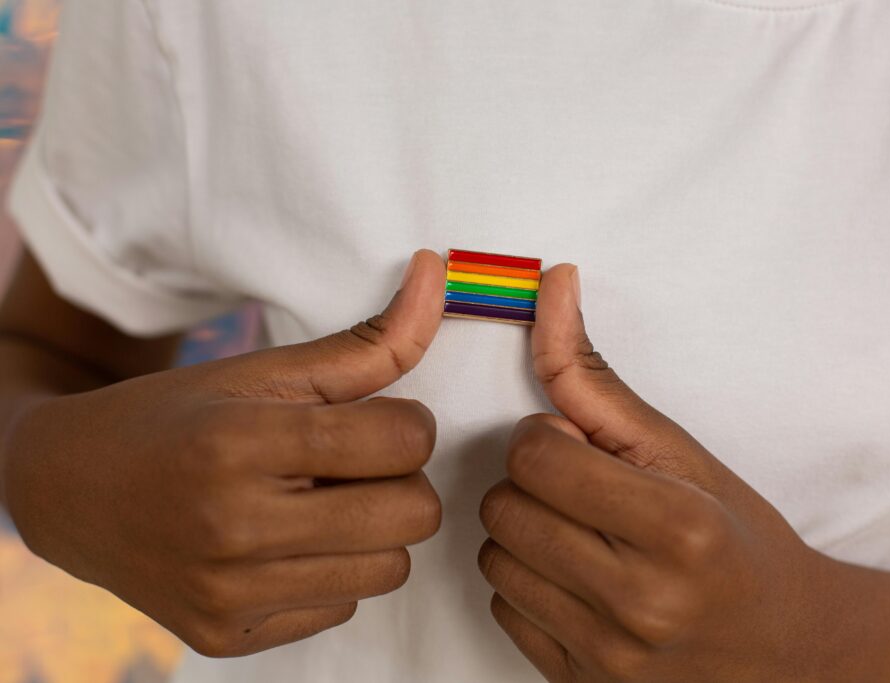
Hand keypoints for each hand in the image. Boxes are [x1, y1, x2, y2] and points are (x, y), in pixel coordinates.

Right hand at [2, 249, 446, 656]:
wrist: (69, 490)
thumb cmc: (179, 418)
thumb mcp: (263, 370)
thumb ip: (366, 343)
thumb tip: (437, 274)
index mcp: (242, 443)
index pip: (404, 440)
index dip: (406, 424)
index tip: (373, 420)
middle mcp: (234, 529)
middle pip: (413, 515)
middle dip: (399, 482)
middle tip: (350, 466)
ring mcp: (229, 595)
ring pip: (390, 570)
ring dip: (373, 533)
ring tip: (320, 505)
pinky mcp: (226, 639)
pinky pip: (342, 609)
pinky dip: (331, 575)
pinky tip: (284, 546)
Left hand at [479, 264, 882, 681]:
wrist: (785, 647)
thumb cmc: (737, 537)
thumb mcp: (679, 450)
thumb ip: (596, 378)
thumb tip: (551, 287)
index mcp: (676, 529)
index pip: (534, 456)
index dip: (548, 439)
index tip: (579, 447)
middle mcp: (641, 601)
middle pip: (504, 508)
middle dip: (533, 485)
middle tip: (584, 492)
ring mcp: (610, 654)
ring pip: (495, 560)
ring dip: (524, 536)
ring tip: (581, 535)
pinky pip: (504, 610)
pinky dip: (528, 586)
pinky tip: (577, 580)